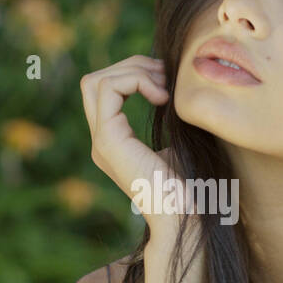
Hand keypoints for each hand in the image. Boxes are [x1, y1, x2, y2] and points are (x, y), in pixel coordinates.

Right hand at [79, 55, 196, 252]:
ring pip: (95, 81)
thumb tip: (176, 91)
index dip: (133, 73)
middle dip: (131, 67)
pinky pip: (109, 89)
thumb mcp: (176, 142)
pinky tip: (162, 98)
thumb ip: (167, 119)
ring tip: (164, 89)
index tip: (167, 83)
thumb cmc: (189, 185)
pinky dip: (137, 82)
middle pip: (93, 81)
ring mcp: (101, 141)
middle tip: (165, 77)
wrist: (185, 216)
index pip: (104, 90)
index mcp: (114, 140)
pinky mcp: (108, 140)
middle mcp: (101, 140)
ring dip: (134, 72)